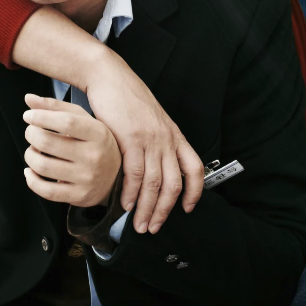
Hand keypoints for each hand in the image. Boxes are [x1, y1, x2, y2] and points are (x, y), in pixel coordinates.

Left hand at [22, 94, 120, 207]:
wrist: (116, 177)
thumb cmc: (96, 143)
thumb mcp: (84, 121)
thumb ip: (57, 107)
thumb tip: (28, 98)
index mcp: (98, 133)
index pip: (66, 122)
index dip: (41, 117)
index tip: (28, 116)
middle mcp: (94, 156)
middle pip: (48, 142)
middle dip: (31, 135)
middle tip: (30, 132)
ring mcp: (87, 178)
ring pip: (43, 166)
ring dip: (29, 156)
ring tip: (32, 151)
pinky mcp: (79, 196)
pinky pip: (46, 191)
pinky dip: (31, 180)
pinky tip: (30, 171)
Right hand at [86, 50, 204, 233]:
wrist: (111, 77)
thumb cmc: (128, 99)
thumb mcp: (152, 120)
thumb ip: (157, 142)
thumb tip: (154, 167)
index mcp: (175, 136)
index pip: (195, 169)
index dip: (195, 193)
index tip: (188, 209)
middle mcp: (167, 139)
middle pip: (174, 184)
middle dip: (164, 211)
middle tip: (153, 228)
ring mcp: (150, 139)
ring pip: (154, 183)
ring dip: (146, 209)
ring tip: (139, 224)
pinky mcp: (130, 137)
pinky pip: (134, 173)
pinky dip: (130, 193)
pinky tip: (125, 204)